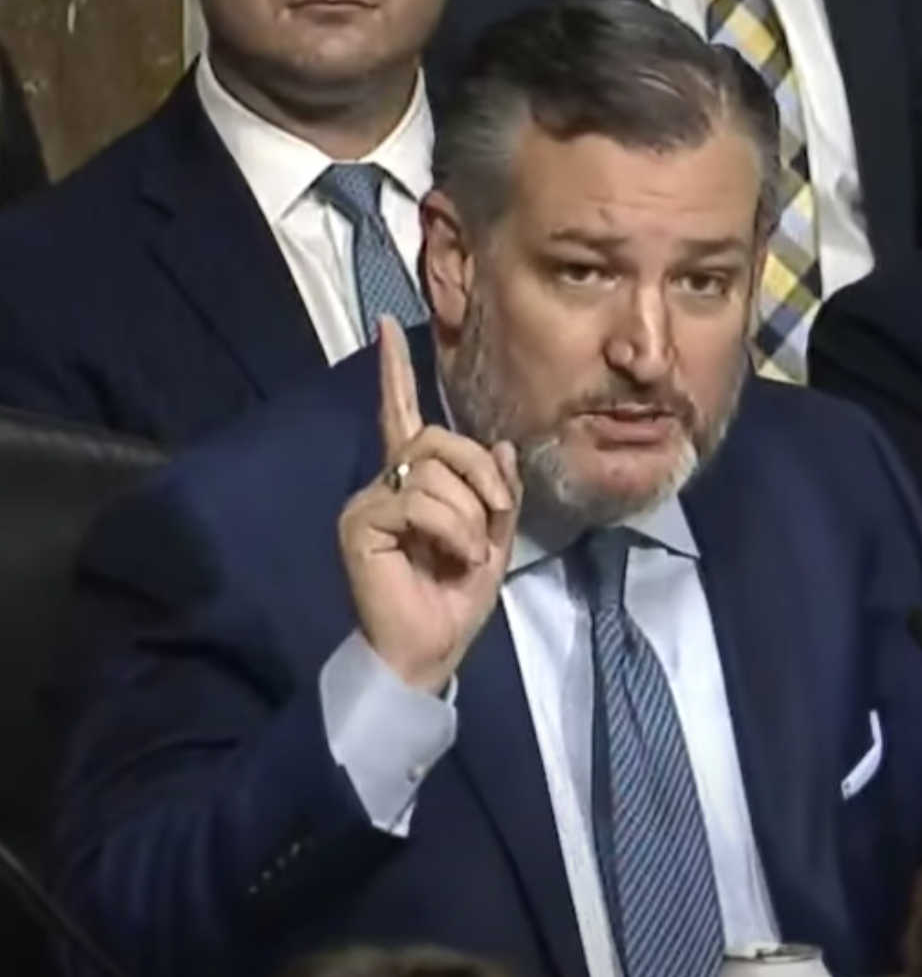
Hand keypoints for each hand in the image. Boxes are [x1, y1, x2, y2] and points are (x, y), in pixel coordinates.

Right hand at [338, 318, 522, 692]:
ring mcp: (370, 501)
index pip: (403, 415)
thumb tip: (504, 445)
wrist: (428, 651)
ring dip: (471, 513)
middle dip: (482, 471)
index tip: (389, 325)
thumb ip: (499, 492)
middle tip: (498, 513)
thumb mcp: (495, 540)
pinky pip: (420, 501)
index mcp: (415, 483)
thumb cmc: (455, 601)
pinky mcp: (361, 523)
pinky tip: (454, 557)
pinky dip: (453, 528)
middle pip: (438, 438)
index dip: (396, 371)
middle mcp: (386, 483)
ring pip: (434, 469)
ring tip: (469, 553)